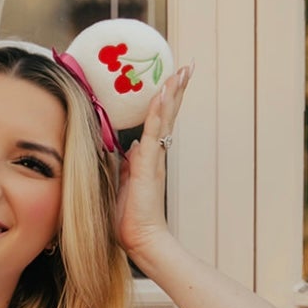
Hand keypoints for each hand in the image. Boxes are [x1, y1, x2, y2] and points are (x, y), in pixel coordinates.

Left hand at [115, 63, 192, 264]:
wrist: (141, 239)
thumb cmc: (129, 220)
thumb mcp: (120, 186)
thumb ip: (124, 167)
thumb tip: (126, 150)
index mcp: (148, 158)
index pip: (158, 123)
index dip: (164, 102)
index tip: (170, 81)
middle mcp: (155, 155)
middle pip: (168, 115)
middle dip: (176, 90)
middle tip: (186, 67)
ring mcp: (154, 158)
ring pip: (165, 118)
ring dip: (173, 93)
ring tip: (182, 71)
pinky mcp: (148, 164)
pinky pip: (154, 131)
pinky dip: (159, 111)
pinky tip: (164, 92)